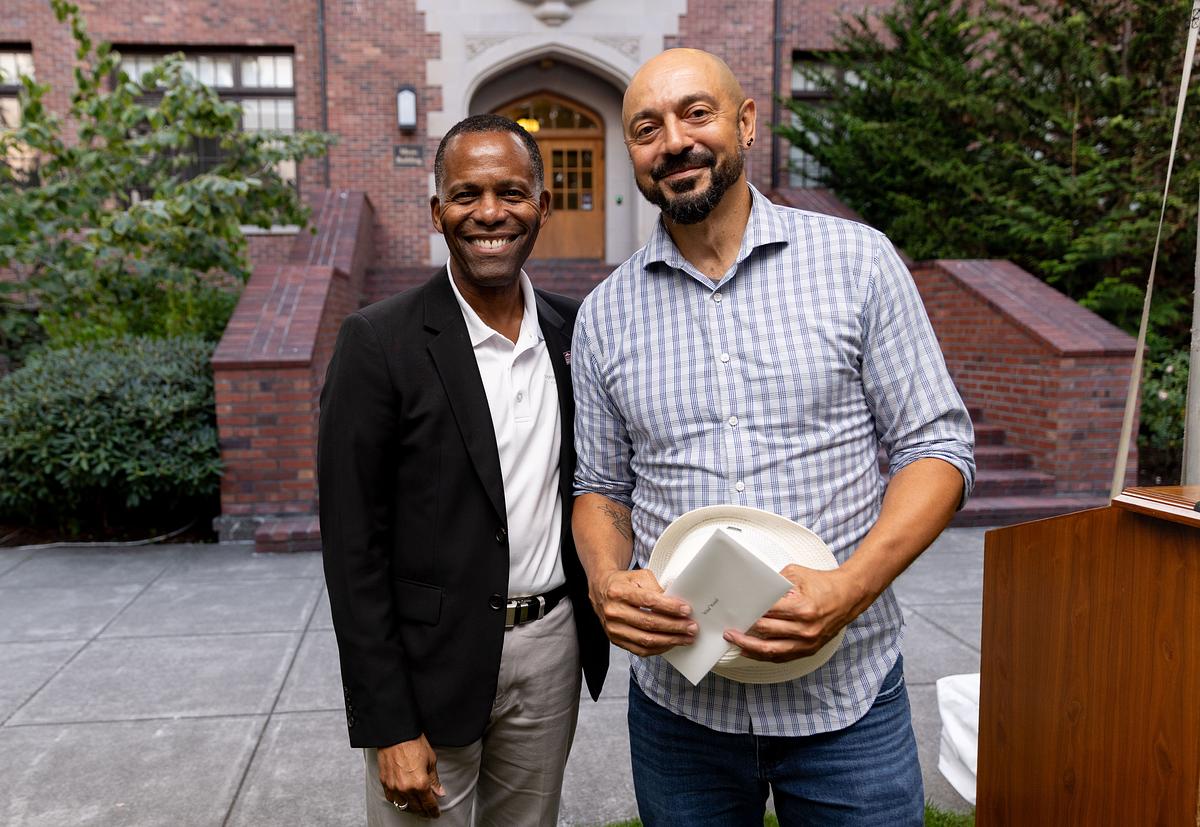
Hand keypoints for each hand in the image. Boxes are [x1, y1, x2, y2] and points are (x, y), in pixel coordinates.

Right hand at [378, 734, 445, 817]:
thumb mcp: (431, 760)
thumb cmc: (413, 742)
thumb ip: (434, 780)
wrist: (396, 733)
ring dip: (411, 808)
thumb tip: (439, 792)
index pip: (428, 804)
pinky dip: (398, 801)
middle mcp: (406, 788)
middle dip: (423, 811)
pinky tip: (403, 800)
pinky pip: (391, 798)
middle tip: (428, 812)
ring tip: (416, 807)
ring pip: (403, 806)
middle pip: (416, 807)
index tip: (436, 813)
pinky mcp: (385, 782)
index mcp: (420, 783)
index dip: (433, 811)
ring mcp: (394, 786)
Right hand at [590, 568, 696, 655]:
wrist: (601, 590)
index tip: (686, 610)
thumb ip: (656, 588)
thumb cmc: (623, 582)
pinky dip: (659, 649)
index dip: (669, 607)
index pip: (648, 601)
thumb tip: (676, 604)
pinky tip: (671, 644)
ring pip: (646, 640)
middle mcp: (613, 611)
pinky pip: (640, 650)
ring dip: (670, 640)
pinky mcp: (615, 640)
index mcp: (619, 592)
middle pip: (648, 623)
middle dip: (674, 626)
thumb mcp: (639, 576)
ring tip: (686, 638)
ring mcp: (613, 628)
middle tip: (691, 627)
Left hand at [723, 565, 864, 662]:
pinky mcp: (810, 649)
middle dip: (744, 631)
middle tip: (729, 629)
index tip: (736, 612)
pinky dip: (765, 656)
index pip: (767, 614)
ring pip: (772, 651)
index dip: (749, 613)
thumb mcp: (796, 574)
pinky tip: (751, 652)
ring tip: (735, 642)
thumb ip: (774, 583)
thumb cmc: (824, 583)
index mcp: (802, 609)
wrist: (850, 595)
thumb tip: (753, 591)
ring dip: (750, 648)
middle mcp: (805, 629)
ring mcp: (808, 642)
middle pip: (765, 633)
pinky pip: (783, 657)